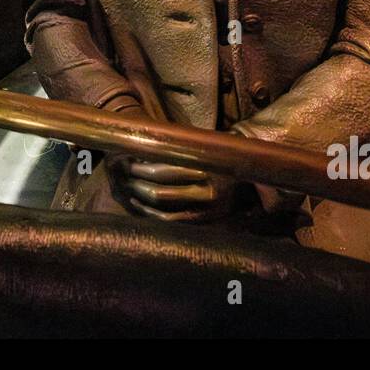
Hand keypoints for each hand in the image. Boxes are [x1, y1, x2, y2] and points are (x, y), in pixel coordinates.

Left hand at [107, 157, 238, 222]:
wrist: (246, 179)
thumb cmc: (215, 157)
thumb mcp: (202, 149)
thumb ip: (178, 150)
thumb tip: (142, 148)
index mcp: (206, 168)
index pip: (163, 170)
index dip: (141, 168)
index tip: (127, 161)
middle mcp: (207, 191)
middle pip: (160, 190)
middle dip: (137, 183)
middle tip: (123, 175)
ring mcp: (205, 210)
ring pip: (162, 207)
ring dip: (140, 198)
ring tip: (127, 188)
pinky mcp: (203, 221)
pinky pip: (169, 221)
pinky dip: (150, 214)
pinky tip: (139, 205)